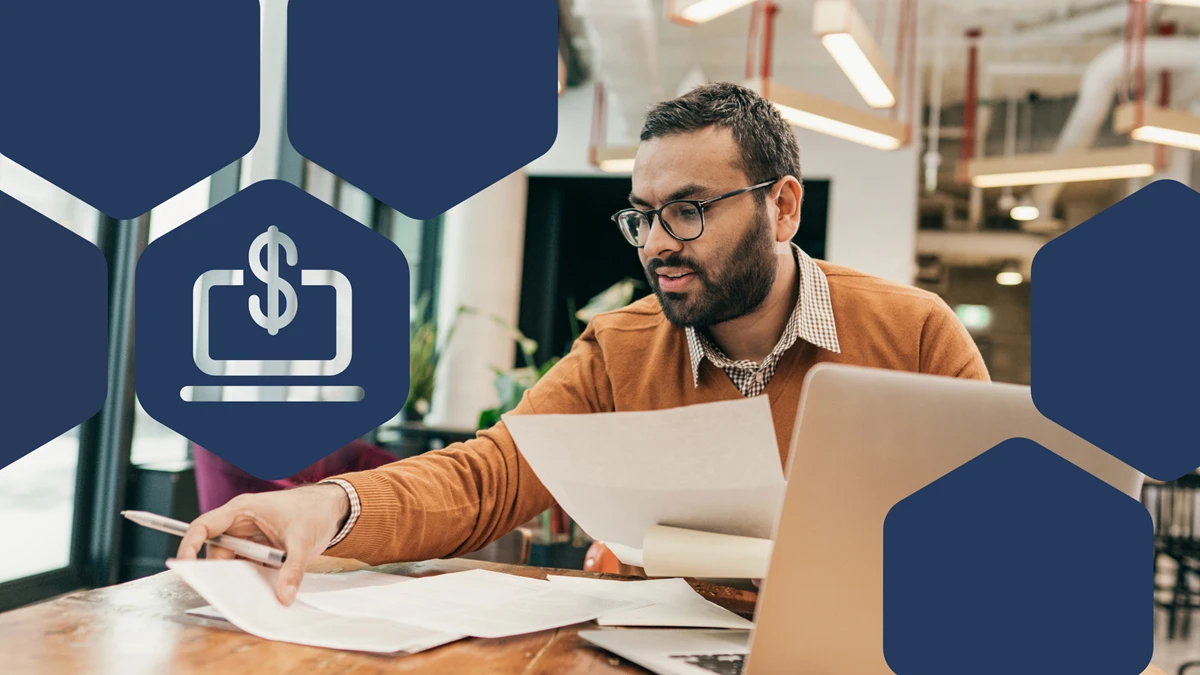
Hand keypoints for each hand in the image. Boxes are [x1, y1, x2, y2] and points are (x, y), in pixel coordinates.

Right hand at [176, 484, 349, 604]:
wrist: (332, 508)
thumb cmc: (313, 511)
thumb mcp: (303, 541)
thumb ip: (293, 569)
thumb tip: (284, 596)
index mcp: (242, 510)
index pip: (204, 526)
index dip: (190, 544)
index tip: (184, 565)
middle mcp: (240, 524)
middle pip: (217, 552)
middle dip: (222, 572)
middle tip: (229, 591)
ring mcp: (248, 539)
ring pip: (233, 564)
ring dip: (241, 578)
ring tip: (253, 591)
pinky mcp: (258, 551)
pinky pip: (248, 568)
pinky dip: (253, 579)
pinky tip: (264, 588)